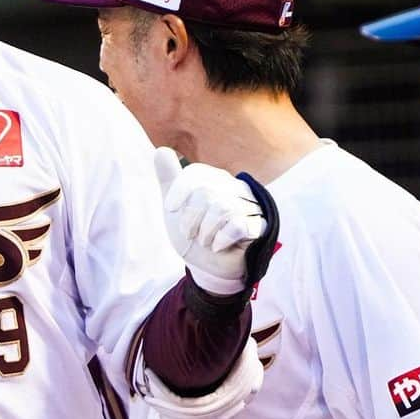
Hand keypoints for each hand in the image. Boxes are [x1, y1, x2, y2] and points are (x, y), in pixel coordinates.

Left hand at [155, 148, 277, 295]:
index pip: (196, 173)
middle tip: (191, 233)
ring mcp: (249, 206)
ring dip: (205, 232)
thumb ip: (169, 179)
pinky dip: (220, 239)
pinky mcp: (258, 226)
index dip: (179, 191)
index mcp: (216, 180)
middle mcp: (235, 188)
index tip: (170, 209)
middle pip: (206, 192)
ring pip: (221, 208)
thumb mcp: (175, 208)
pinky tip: (218, 246)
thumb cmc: (193, 235)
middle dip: (190, 218)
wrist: (207, 268)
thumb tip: (161, 150)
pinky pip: (236, 225)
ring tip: (205, 241)